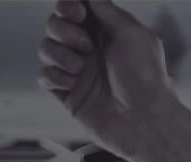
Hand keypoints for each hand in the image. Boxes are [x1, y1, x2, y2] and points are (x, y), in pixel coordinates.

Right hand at [39, 0, 181, 159]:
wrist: (142, 122)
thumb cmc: (146, 79)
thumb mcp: (133, 34)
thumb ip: (107, 10)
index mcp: (106, 31)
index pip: (75, 7)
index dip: (68, 5)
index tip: (77, 13)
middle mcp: (89, 48)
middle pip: (55, 24)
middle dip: (65, 31)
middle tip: (87, 47)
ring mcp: (76, 70)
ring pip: (45, 48)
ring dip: (60, 55)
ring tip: (81, 69)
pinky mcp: (66, 93)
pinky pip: (44, 75)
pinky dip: (55, 77)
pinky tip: (73, 84)